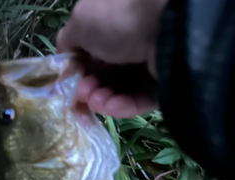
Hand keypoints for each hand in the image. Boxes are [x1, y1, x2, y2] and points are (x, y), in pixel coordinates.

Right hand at [56, 0, 167, 117]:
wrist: (167, 27)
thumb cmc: (118, 18)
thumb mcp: (81, 22)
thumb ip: (68, 41)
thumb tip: (67, 59)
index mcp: (115, 21)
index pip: (93, 49)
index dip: (79, 67)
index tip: (70, 79)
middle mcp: (133, 40)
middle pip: (106, 73)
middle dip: (89, 86)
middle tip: (82, 93)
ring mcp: (150, 64)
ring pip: (120, 90)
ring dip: (102, 99)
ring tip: (94, 101)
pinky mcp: (163, 86)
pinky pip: (138, 101)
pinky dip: (121, 106)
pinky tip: (108, 106)